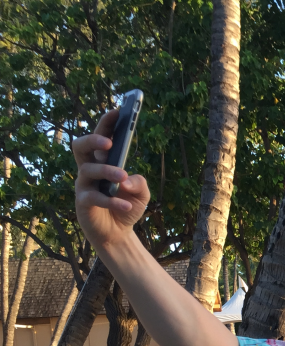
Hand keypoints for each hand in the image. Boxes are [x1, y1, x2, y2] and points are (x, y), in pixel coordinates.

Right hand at [73, 109, 149, 249]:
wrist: (118, 234)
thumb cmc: (126, 206)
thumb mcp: (141, 194)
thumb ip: (140, 183)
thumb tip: (127, 179)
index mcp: (103, 162)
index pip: (101, 137)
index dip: (107, 124)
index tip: (119, 111)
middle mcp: (90, 170)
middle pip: (81, 146)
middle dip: (93, 139)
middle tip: (109, 143)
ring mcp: (84, 186)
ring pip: (88, 169)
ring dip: (107, 170)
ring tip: (123, 176)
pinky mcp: (83, 203)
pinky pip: (93, 197)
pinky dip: (111, 201)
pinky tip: (126, 206)